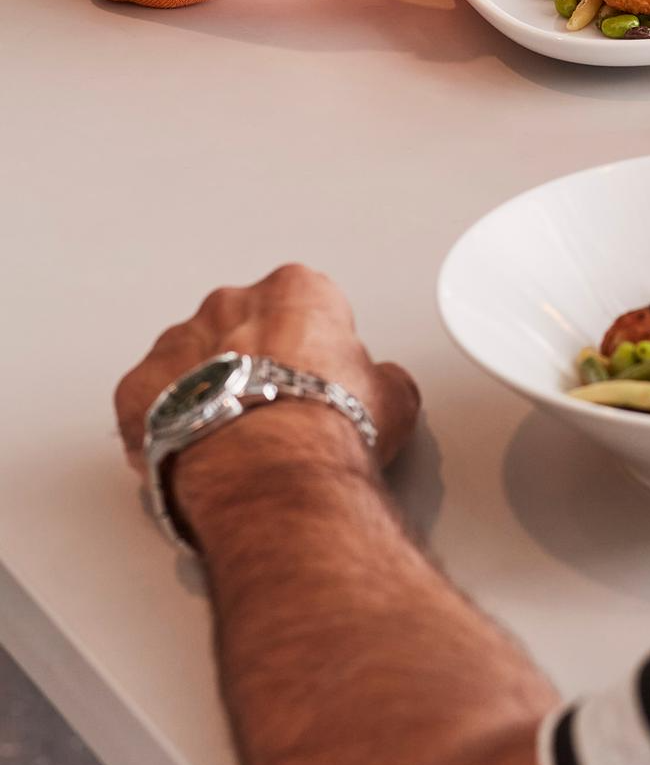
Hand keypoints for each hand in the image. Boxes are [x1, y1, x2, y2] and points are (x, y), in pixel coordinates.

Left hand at [114, 264, 419, 476]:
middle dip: (252, 362)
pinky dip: (163, 425)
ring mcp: (178, 344)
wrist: (272, 473)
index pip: (305, 306)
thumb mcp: (394, 399)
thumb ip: (385, 379)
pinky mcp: (138, 390)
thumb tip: (384, 387)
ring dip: (205, 391)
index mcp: (296, 291)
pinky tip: (192, 456)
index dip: (312, 350)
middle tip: (273, 412)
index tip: (317, 382)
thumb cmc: (329, 429)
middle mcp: (231, 304)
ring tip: (232, 442)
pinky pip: (148, 403)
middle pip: (241, 326)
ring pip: (188, 362)